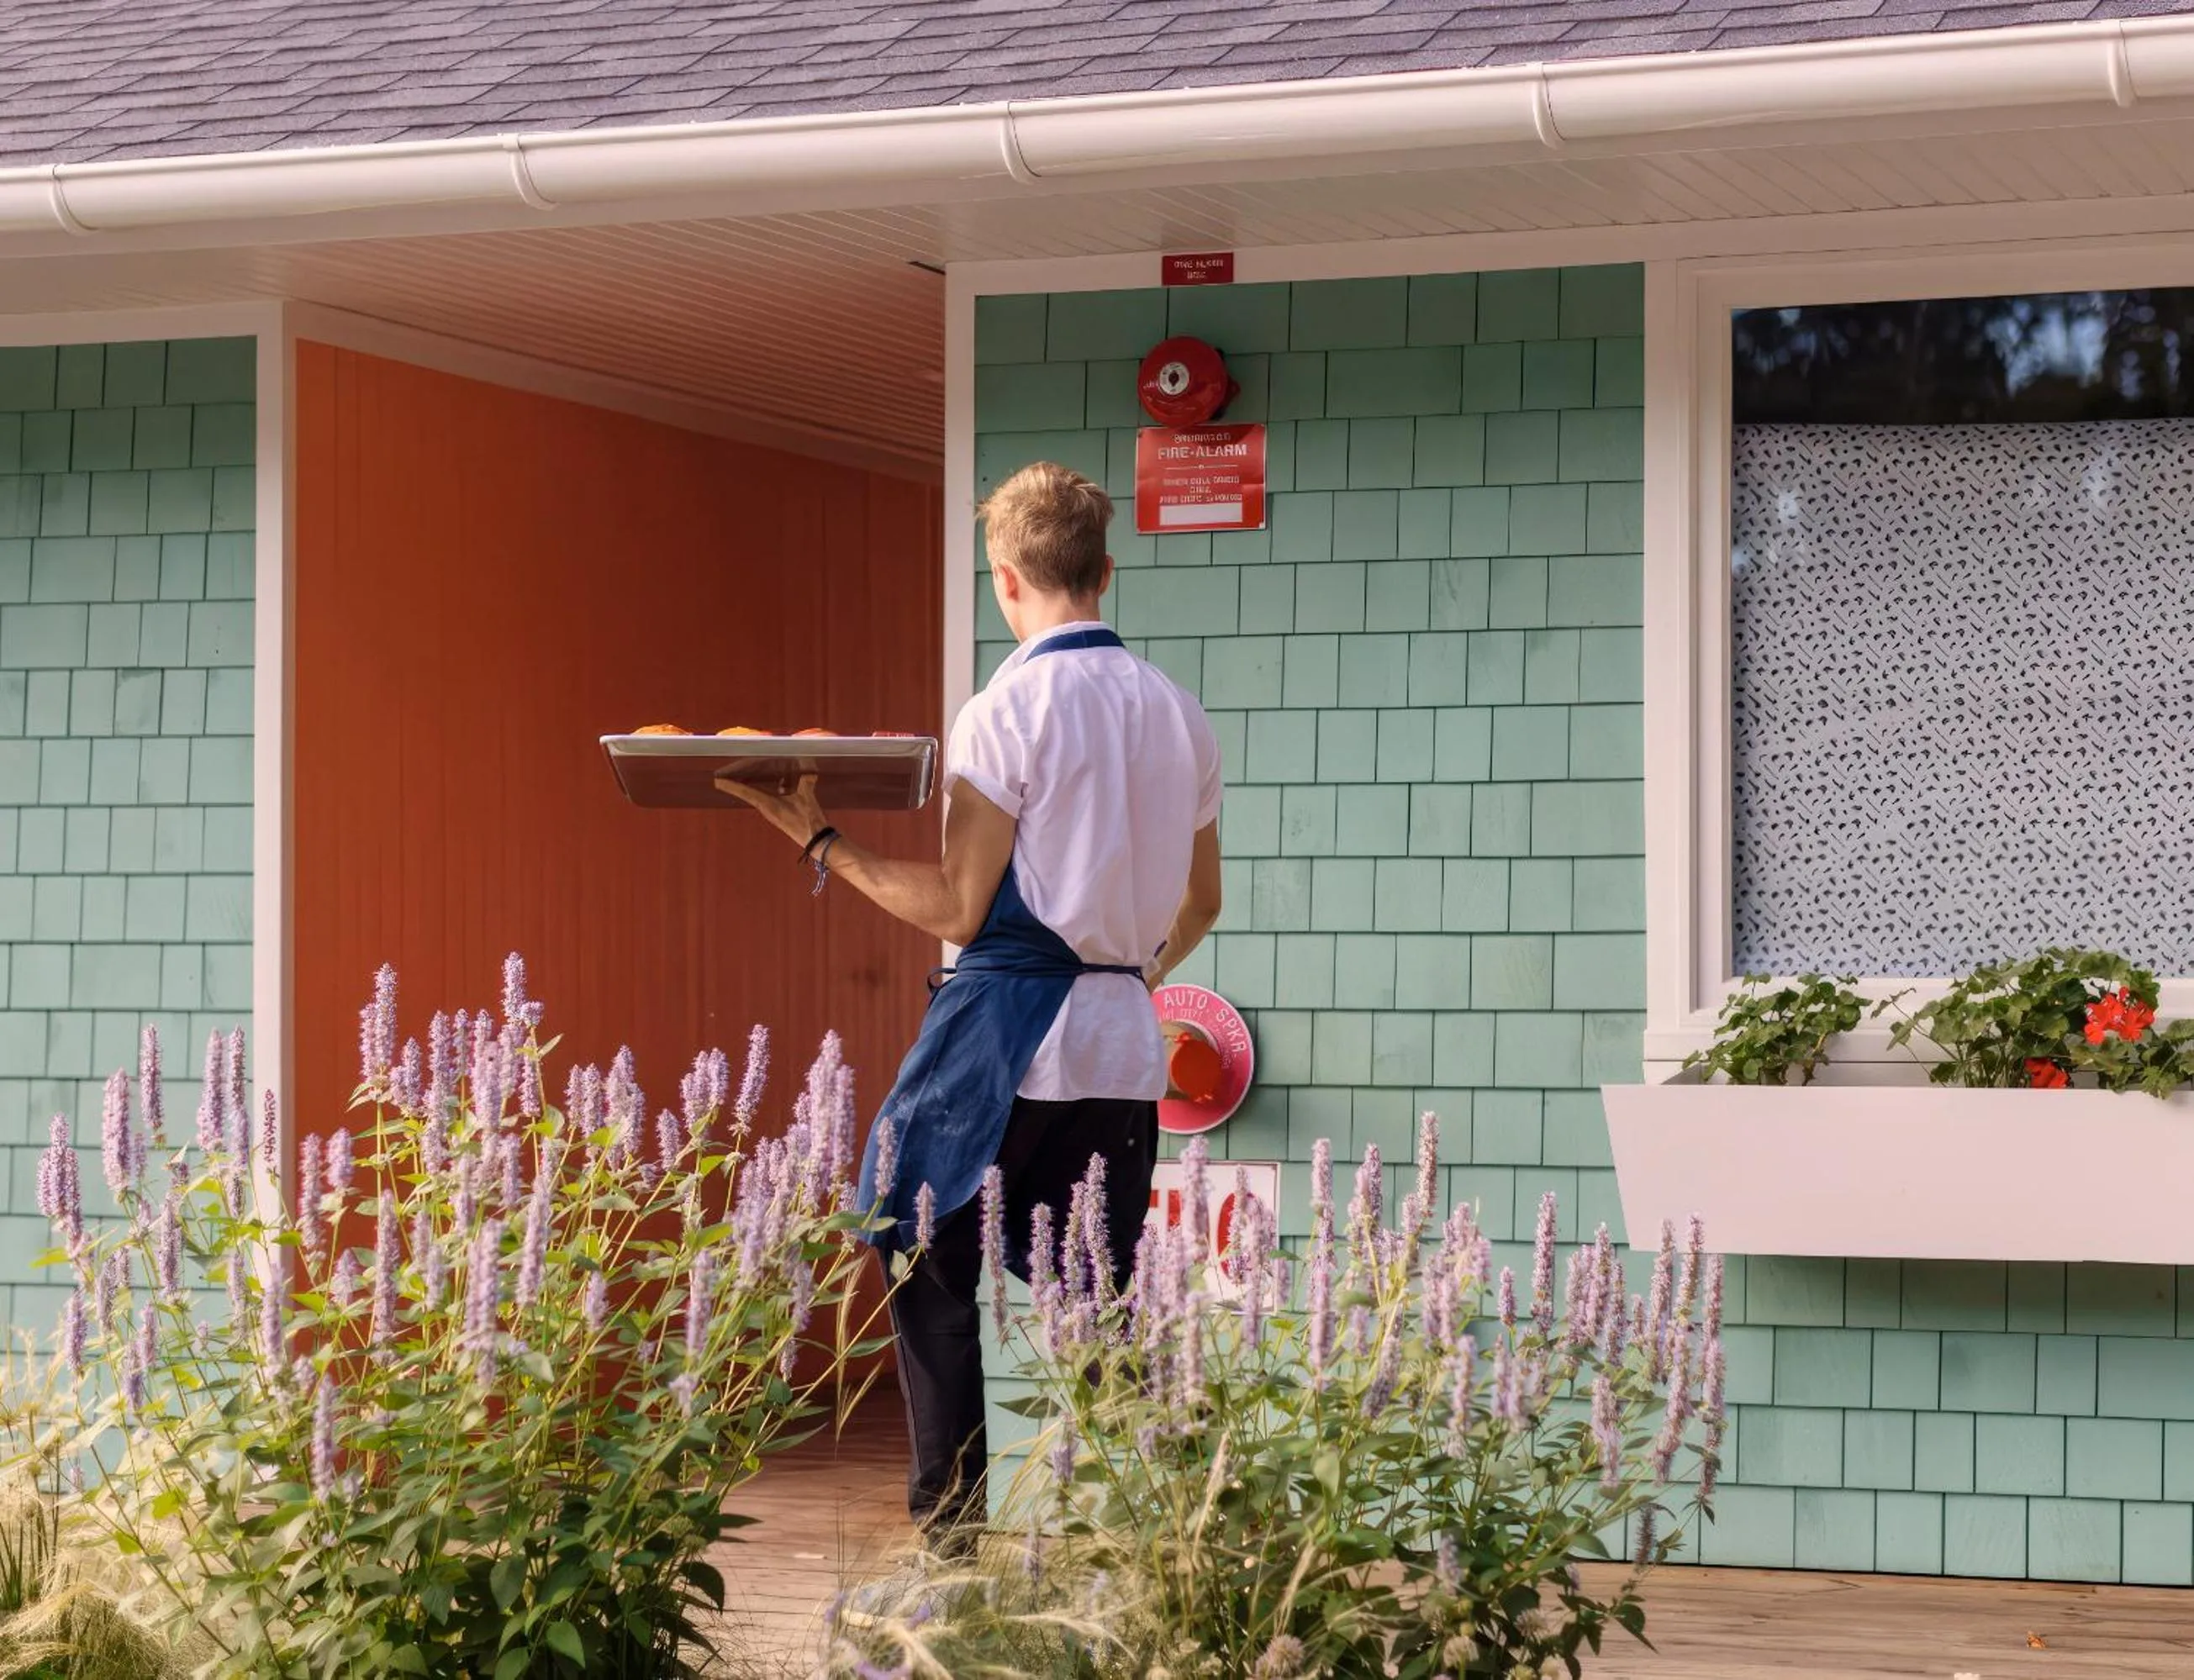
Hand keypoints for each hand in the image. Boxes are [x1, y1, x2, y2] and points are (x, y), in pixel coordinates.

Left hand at [715, 771, 829, 847]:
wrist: (815, 840)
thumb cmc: (808, 822)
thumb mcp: (807, 800)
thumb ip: (806, 783)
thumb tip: (808, 768)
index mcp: (768, 804)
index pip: (745, 792)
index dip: (730, 785)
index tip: (716, 781)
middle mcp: (766, 807)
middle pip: (747, 790)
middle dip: (736, 781)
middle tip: (725, 772)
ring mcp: (772, 810)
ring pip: (756, 793)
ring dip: (751, 783)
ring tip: (745, 772)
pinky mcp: (778, 811)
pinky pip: (768, 795)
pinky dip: (769, 786)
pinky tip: (781, 781)